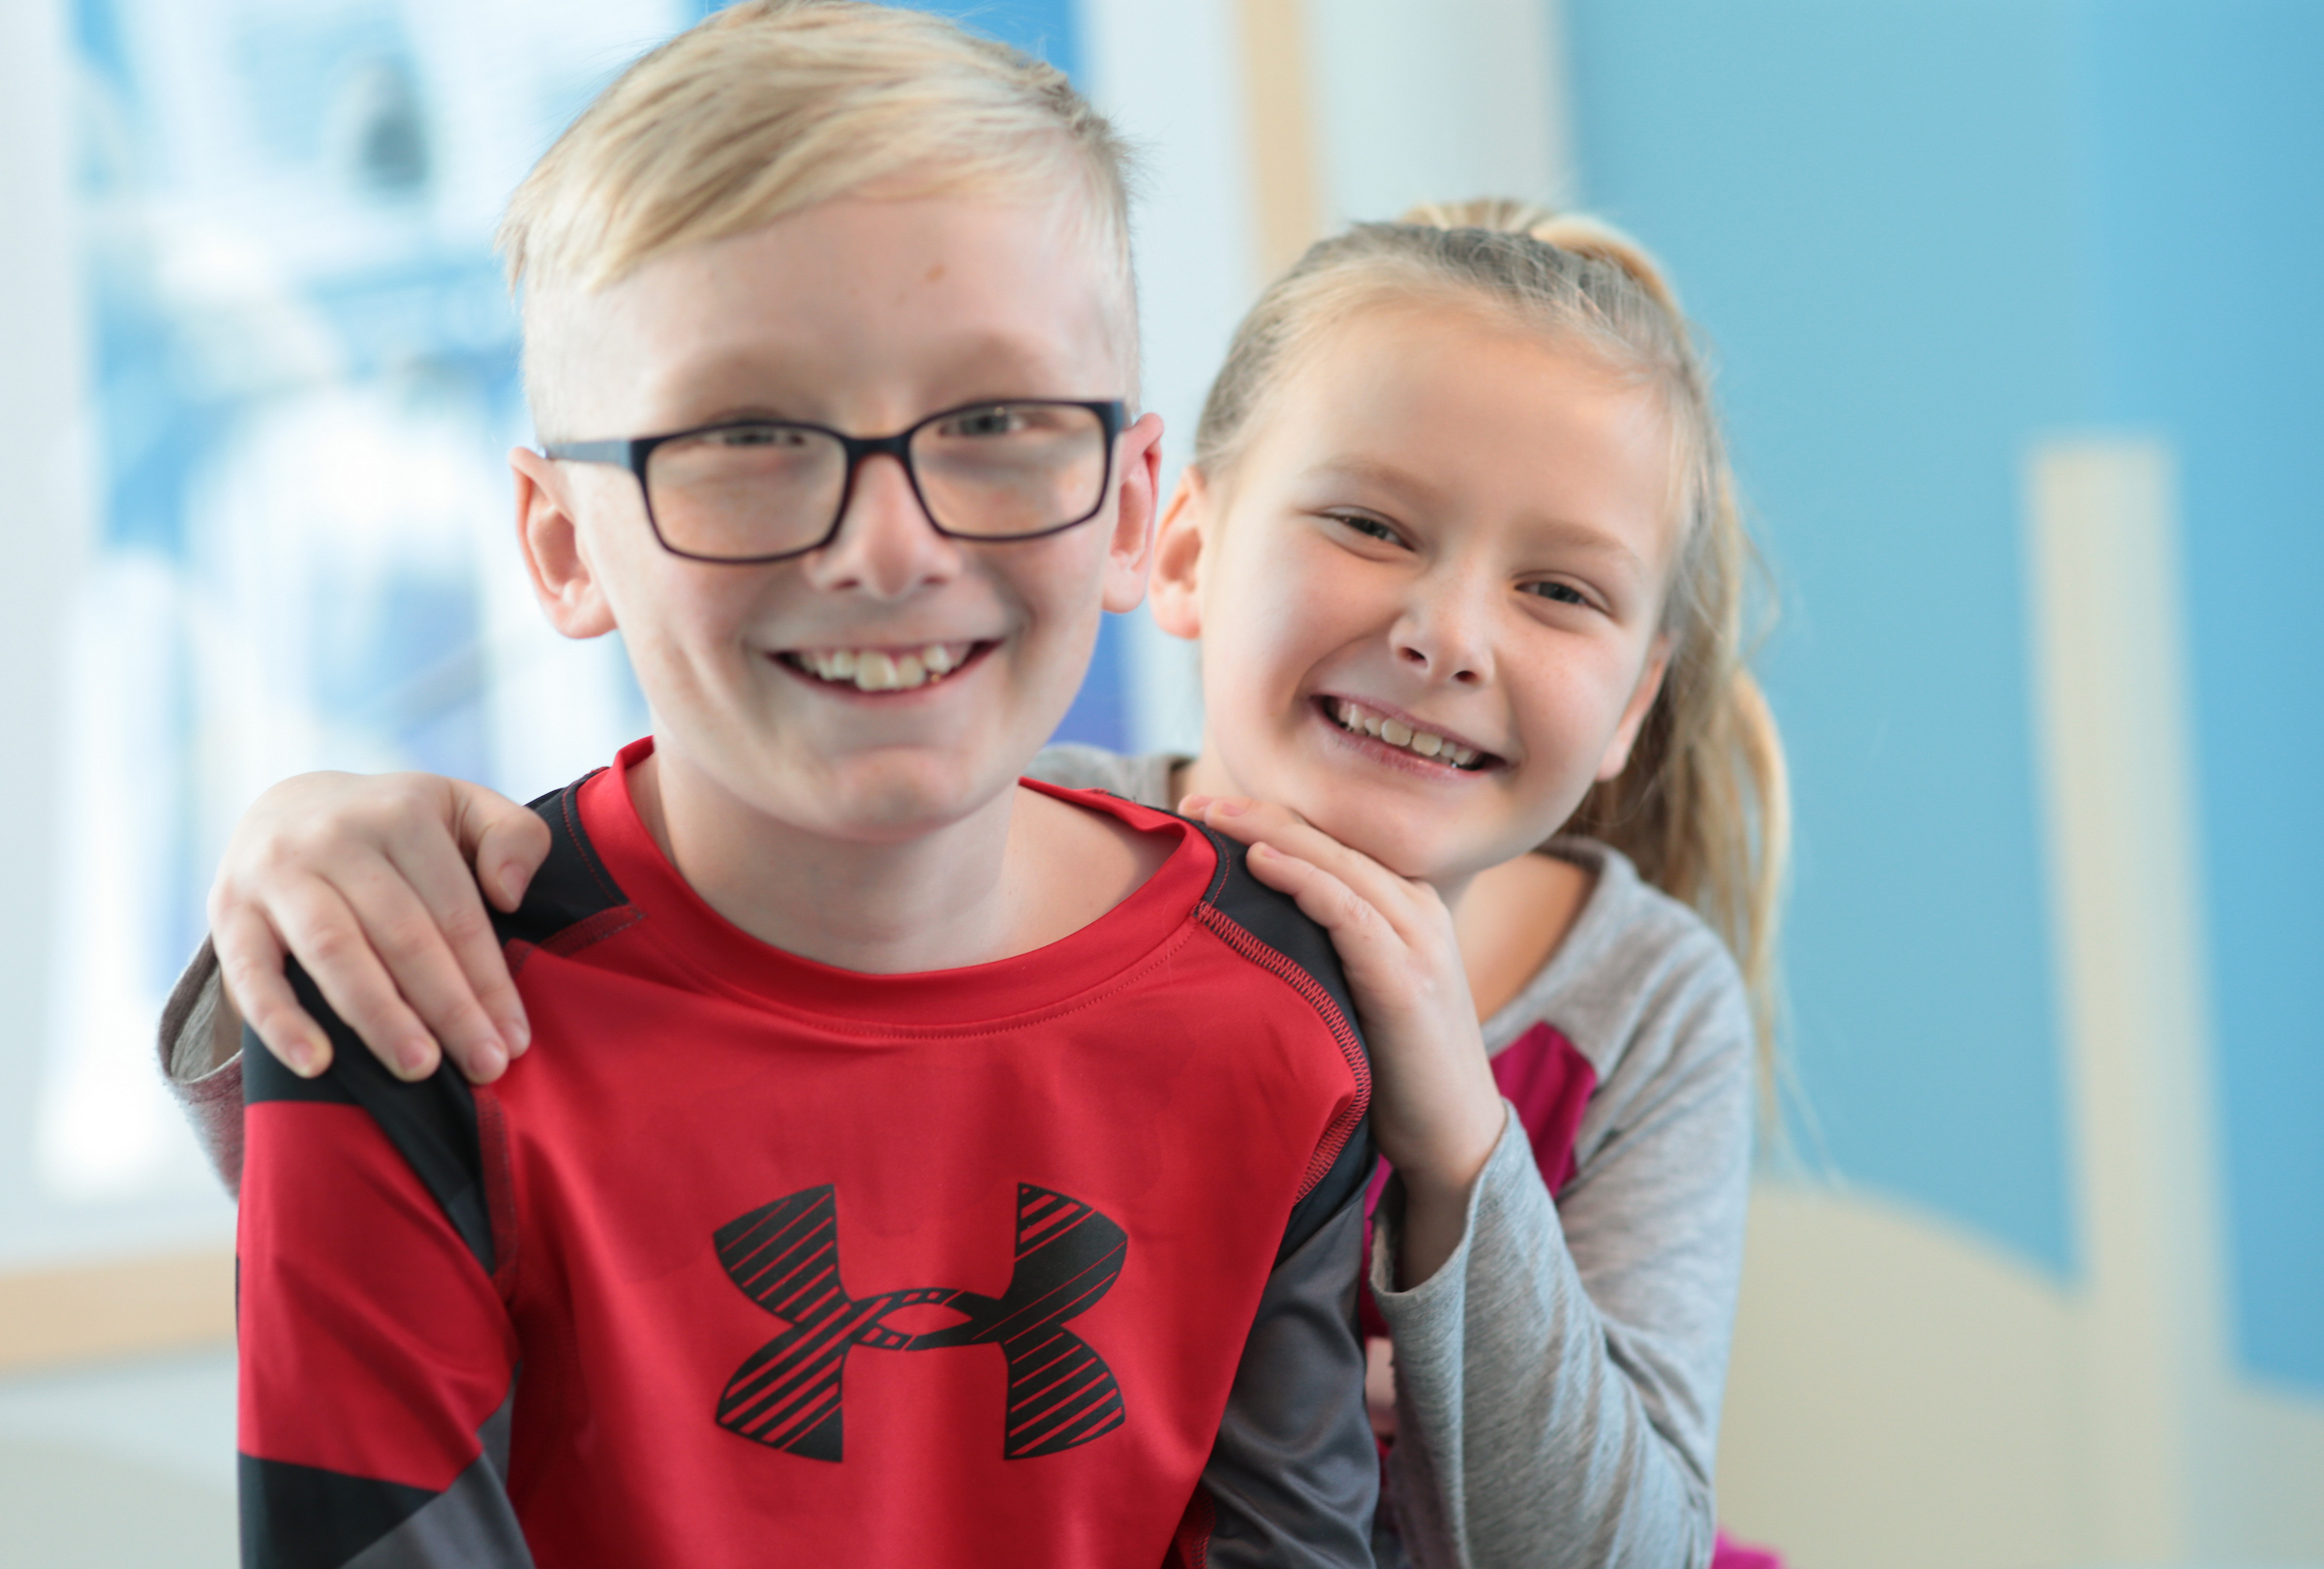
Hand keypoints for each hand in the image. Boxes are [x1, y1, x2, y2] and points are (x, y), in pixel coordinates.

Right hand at [209, 773, 549, 1082]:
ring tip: (419, 1069)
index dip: (489, 979)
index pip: (456, 910)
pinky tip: (318, 1064)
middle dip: (448, 1007)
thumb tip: (509, 894)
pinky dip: (282, 1022)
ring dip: (380, 1016)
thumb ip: (513, 836)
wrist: (288, 808)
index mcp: (402, 814)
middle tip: (484, 1067)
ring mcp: (277, 874)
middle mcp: (335, 836)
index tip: (514, 1038)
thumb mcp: (463, 807)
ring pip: (336, 952)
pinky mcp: (230, 912)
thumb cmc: (398, 827)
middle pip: (403, 935)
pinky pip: (253, 974)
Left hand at [1182, 795, 1505, 1285]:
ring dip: (1268, 833)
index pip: (1332, 843)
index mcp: (1408, 906)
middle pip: (1328, 841)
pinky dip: (1303, 880)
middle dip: (1257, 814)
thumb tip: (1246, 931)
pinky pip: (1348, 911)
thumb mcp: (1359, 993)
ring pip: (1335, 863)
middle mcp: (1418, 910)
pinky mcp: (1407, 978)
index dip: (1269, 818)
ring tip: (1212, 813)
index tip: (1205, 808)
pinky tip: (1261, 862)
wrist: (1455, 1136)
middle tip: (1192, 800)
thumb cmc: (1395, 1070)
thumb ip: (1324, 951)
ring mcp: (1418, 940)